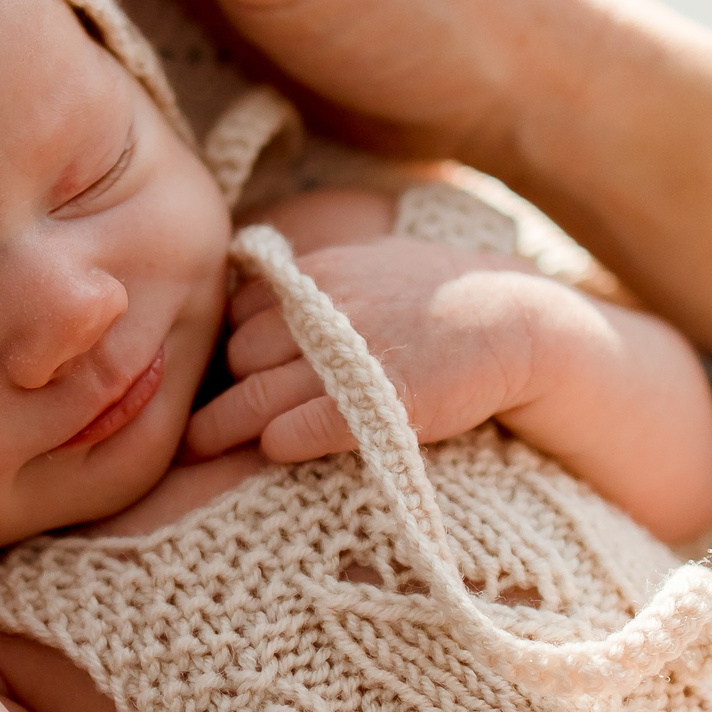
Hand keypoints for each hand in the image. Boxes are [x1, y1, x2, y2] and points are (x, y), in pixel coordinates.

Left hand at [188, 236, 549, 462]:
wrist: (517, 323)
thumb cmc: (446, 299)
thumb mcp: (373, 262)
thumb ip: (318, 278)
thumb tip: (260, 289)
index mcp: (319, 274)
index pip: (242, 310)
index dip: (232, 345)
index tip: (229, 374)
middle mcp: (323, 308)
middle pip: (241, 355)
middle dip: (222, 388)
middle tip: (194, 424)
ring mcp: (346, 355)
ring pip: (255, 396)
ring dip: (222, 427)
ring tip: (197, 449)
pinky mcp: (373, 402)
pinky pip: (300, 427)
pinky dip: (278, 441)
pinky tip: (271, 449)